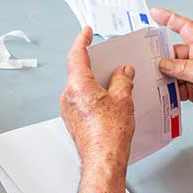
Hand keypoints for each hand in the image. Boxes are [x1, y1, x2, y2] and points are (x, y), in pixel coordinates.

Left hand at [60, 27, 135, 168]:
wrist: (103, 160)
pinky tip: (109, 101)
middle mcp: (68, 96)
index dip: (82, 40)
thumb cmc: (109, 135)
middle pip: (79, 71)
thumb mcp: (122, 99)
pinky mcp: (73, 120)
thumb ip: (122, 80)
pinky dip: (94, 95)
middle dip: (95, 64)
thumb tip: (123, 72)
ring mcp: (68, 110)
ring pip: (81, 87)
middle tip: (109, 60)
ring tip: (115, 84)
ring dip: (96, 82)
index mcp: (78, 86)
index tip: (86, 32)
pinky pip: (82, 100)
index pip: (77, 55)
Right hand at [151, 8, 192, 167]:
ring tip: (157, 80)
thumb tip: (164, 64)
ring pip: (173, 71)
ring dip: (165, 76)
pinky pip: (176, 86)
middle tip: (150, 61)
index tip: (155, 13)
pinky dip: (169, 90)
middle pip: (175, 53)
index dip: (169, 19)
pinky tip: (165, 92)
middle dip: (163, 58)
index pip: (185, 27)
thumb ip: (181, 67)